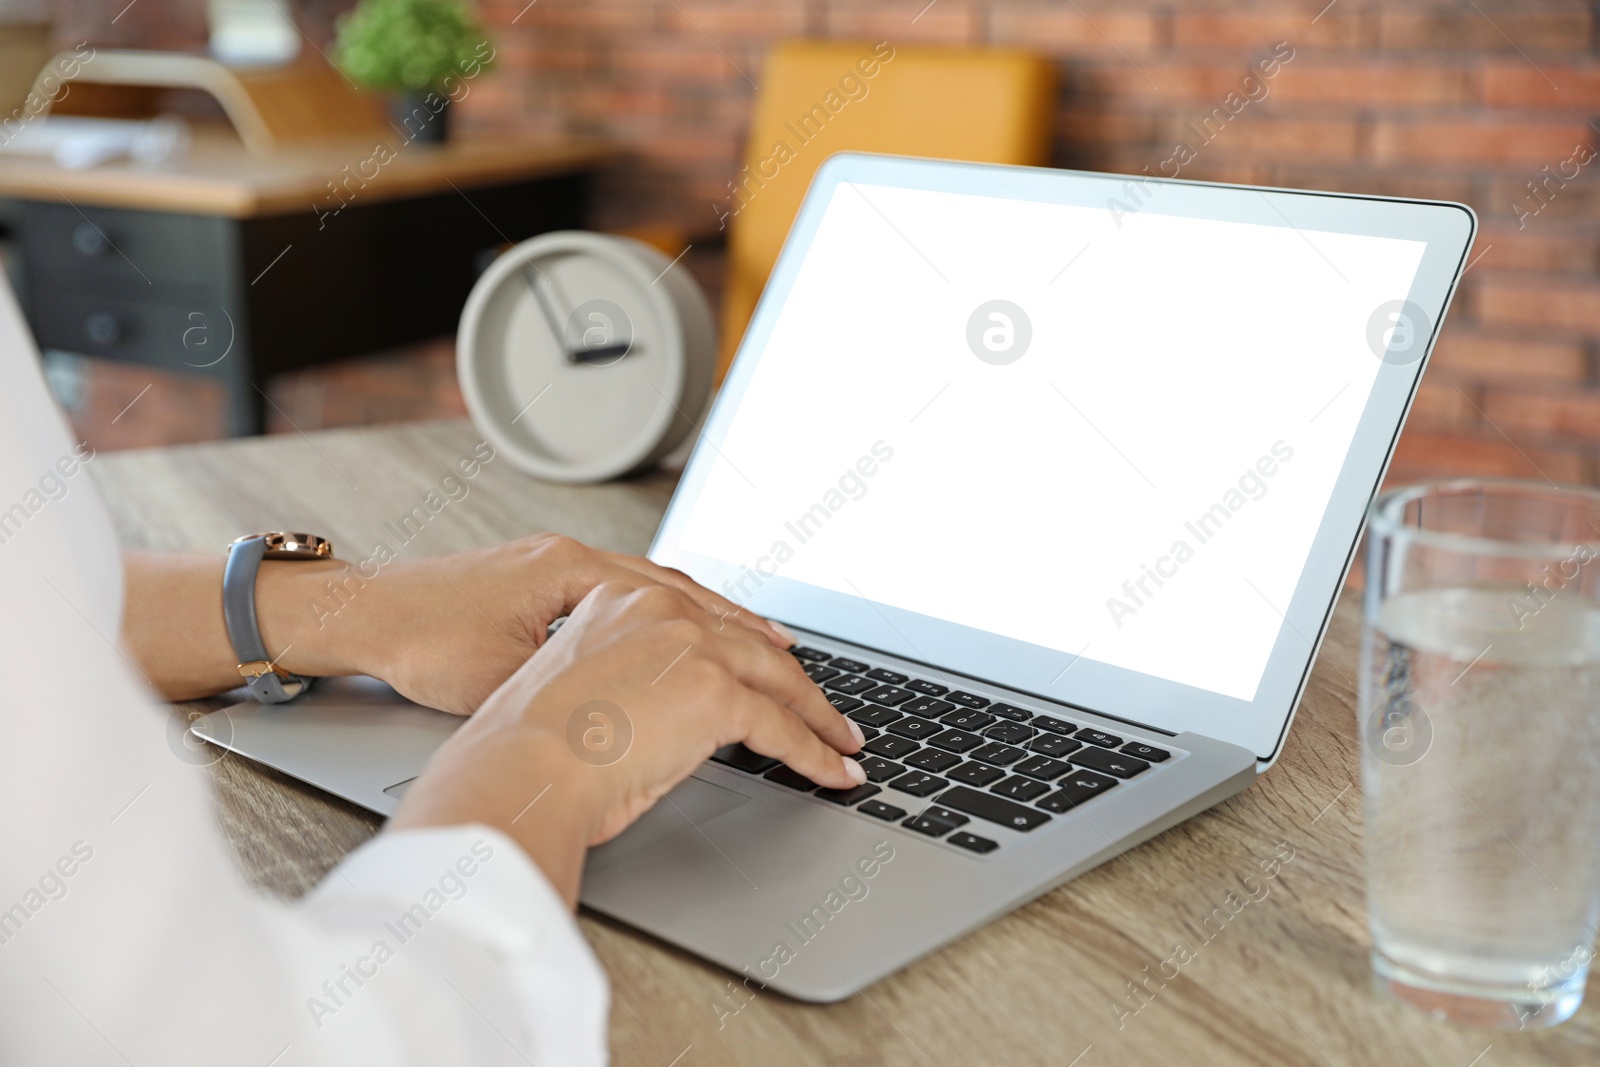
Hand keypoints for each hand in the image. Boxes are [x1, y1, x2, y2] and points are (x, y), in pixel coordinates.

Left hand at [265, 534, 794, 714]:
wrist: (362, 612)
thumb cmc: (420, 644)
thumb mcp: (507, 678)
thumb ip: (584, 688)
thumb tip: (651, 719)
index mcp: (577, 572)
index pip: (689, 617)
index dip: (747, 665)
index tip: (794, 699)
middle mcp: (584, 559)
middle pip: (695, 597)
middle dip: (759, 642)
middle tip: (810, 680)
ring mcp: (573, 564)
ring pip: (676, 592)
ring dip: (732, 624)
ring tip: (783, 652)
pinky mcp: (559, 578)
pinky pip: (646, 593)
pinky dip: (687, 616)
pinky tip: (709, 636)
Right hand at [388, 580, 867, 903]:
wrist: (516, 769)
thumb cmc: (523, 753)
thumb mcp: (578, 695)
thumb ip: (627, 686)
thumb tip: (664, 722)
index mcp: (617, 601)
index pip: (703, 617)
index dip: (747, 642)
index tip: (775, 656)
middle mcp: (659, 609)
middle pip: (750, 643)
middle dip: (795, 682)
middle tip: (825, 709)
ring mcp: (692, 645)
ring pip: (778, 680)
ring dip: (818, 717)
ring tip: (843, 742)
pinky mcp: (717, 691)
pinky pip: (784, 728)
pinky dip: (817, 754)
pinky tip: (834, 772)